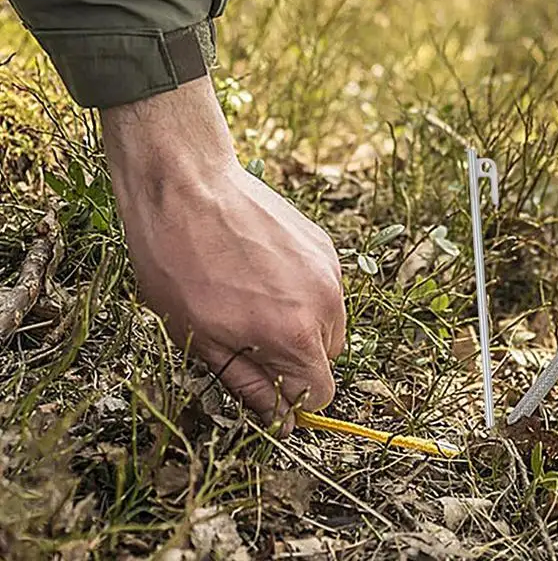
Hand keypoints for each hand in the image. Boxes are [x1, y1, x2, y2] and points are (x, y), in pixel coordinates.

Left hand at [101, 77, 345, 430]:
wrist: (188, 186)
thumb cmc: (180, 262)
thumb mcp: (200, 338)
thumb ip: (249, 383)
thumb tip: (278, 417)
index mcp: (295, 334)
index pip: (321, 394)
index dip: (293, 401)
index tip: (268, 389)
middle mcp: (324, 302)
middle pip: (328, 358)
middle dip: (296, 361)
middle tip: (251, 340)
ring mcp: (327, 269)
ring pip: (330, 321)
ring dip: (303, 326)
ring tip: (256, 301)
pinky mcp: (323, 244)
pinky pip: (324, 287)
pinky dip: (303, 293)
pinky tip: (263, 273)